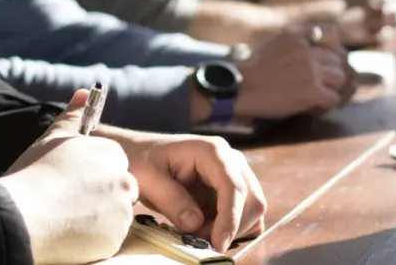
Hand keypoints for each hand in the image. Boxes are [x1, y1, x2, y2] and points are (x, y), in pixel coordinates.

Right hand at [0, 91, 138, 263]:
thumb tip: (84, 92)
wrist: (21, 215)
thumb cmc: (33, 174)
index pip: (113, 166)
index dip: (92, 176)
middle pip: (119, 190)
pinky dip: (94, 239)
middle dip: (100, 197)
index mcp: (111, 154)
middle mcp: (124, 180)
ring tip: (66, 218)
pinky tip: (70, 234)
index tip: (72, 184)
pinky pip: (108, 239)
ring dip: (98, 219)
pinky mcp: (115, 239)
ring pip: (115, 216)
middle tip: (69, 204)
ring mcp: (122, 211)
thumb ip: (73, 116)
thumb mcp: (53, 138)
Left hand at [119, 133, 266, 250]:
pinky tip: (207, 228)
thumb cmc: (143, 161)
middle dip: (231, 227)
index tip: (218, 244)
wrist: (142, 154)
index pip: (234, 186)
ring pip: (253, 210)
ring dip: (232, 229)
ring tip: (198, 232)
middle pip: (252, 200)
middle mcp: (231, 160)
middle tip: (198, 239)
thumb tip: (196, 224)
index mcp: (212, 152)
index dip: (230, 218)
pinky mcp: (233, 190)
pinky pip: (246, 214)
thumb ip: (171, 200)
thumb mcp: (147, 179)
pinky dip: (232, 228)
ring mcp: (235, 174)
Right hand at [235, 26, 351, 118]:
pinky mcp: (312, 91)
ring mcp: (311, 70)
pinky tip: (312, 106)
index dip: (332, 48)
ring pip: (340, 78)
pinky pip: (333, 98)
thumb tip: (317, 53)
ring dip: (331, 88)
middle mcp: (307, 49)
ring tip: (316, 95)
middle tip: (321, 83)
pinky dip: (325, 104)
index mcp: (296, 34)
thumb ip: (296, 43)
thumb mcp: (273, 43)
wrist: (238, 89)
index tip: (325, 60)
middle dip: (331, 72)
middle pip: (338, 59)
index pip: (331, 32)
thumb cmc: (251, 71)